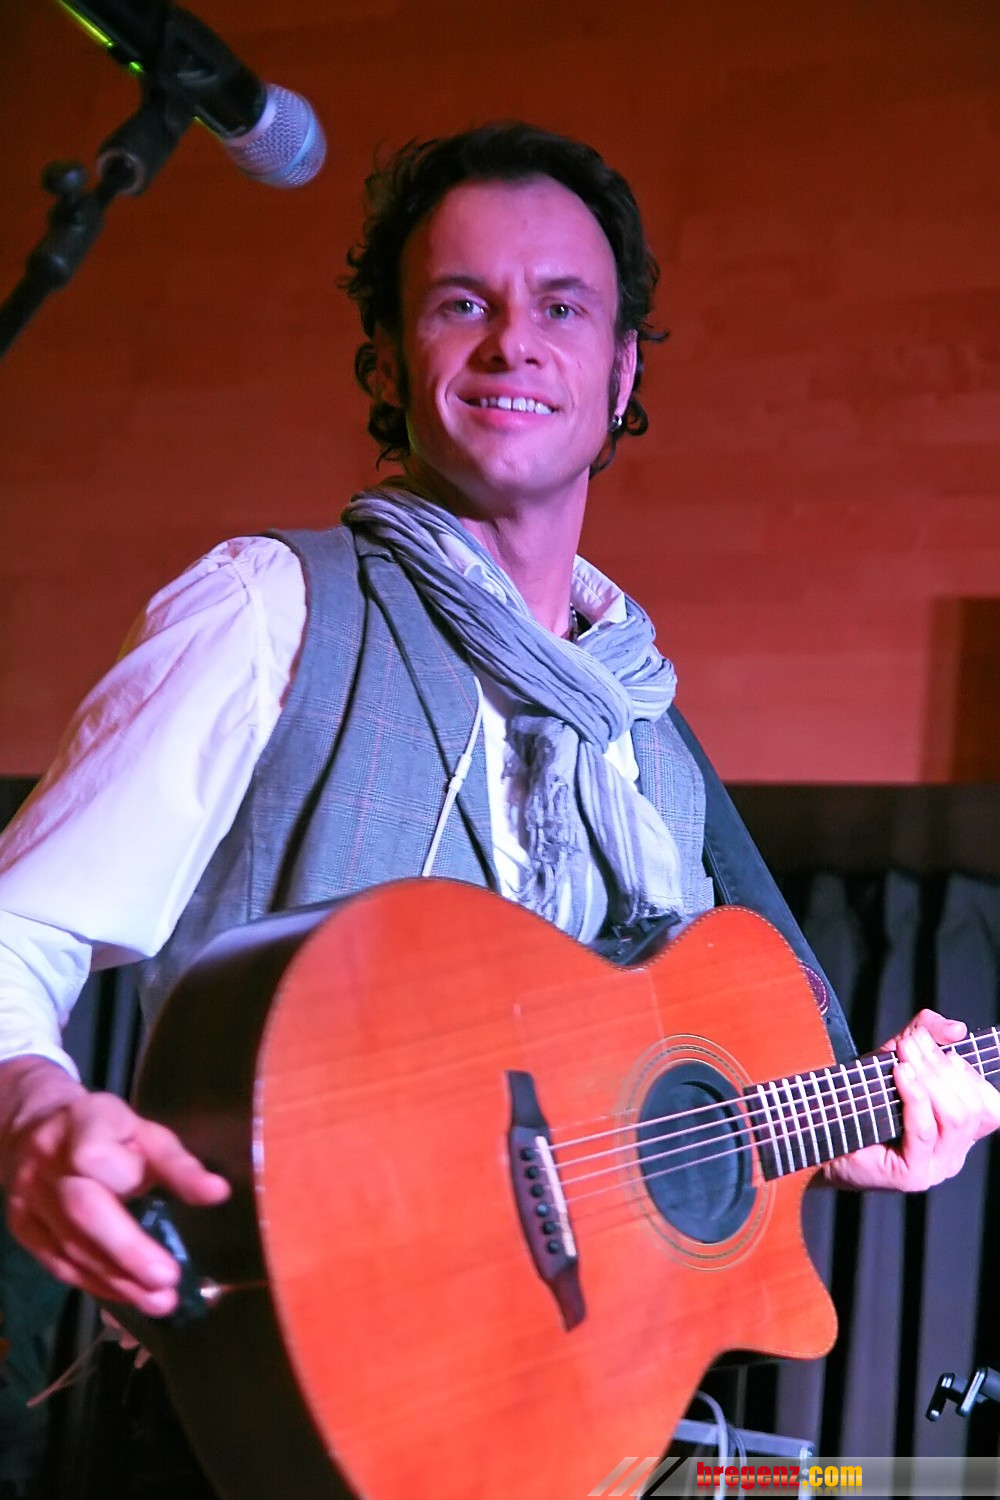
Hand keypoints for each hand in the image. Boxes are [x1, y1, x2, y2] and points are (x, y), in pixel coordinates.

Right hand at [0, 1056, 228, 1314]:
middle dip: (126, 1249)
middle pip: (82, 1209)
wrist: (36, 1128)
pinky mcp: (22, 1228)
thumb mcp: (146, 1134)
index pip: (96, 1157)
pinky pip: (59, 1265)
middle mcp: (48, 1162)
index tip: (167, 1200)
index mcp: (82, 1124)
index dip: (129, 1179)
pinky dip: (96, 1284)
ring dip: (117, 1279)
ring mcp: (28, 1198)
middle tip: (167, 1279)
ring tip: (160, 1301)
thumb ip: (177, 1165)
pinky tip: (128, 1296)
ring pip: (71, 1246)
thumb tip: (218, 1193)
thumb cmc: (109, 1133)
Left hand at [823, 1010, 999, 1191]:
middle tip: (912, 1043)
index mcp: (959, 1131)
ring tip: (904, 1055)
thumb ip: (926, 1036)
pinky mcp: (912, 1175)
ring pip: (956, 1117)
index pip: (991, 1106)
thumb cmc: (860, 1098)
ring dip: (930, 1077)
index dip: (970, 1072)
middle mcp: (953, 1153)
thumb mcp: (897, 1057)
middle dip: (943, 1067)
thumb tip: (957, 1029)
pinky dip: (915, 1096)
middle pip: (973, 1107)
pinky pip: (925, 1130)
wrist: (819, 1130)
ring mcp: (935, 1167)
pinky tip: (901, 1074)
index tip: (937, 1047)